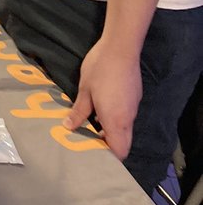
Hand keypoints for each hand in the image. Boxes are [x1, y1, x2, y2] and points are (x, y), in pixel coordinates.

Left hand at [62, 40, 141, 159]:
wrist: (121, 47)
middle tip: (89, 140)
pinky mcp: (135, 98)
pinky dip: (116, 119)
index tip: (92, 153)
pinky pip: (127, 117)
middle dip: (109, 146)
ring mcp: (133, 108)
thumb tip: (68, 127)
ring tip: (91, 125)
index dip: (108, 157)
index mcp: (115, 121)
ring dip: (111, 131)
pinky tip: (101, 108)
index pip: (119, 151)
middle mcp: (128, 119)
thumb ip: (79, 111)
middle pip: (124, 144)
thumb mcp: (84, 90)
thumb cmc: (100, 69)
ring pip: (125, 130)